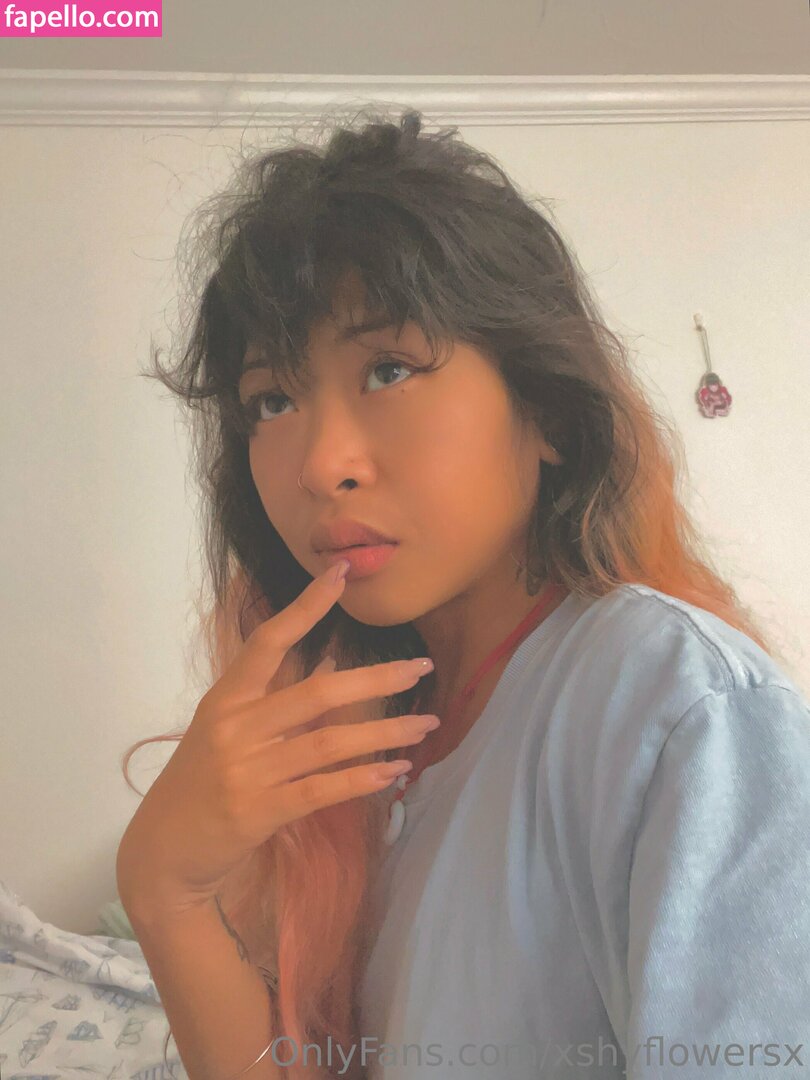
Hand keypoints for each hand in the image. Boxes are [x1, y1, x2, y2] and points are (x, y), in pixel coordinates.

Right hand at [116, 560, 437, 918]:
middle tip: (421, 668)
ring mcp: (247, 771)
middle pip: (317, 692)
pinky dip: (362, 779)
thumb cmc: (199, 782)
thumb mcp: (225, 730)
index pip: (269, 641)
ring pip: (329, 742)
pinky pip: (321, 790)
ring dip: (385, 733)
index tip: (342, 572)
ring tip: (426, 725)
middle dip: (377, 678)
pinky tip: (395, 771)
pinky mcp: (259, 812)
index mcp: (226, 699)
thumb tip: (335, 665)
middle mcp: (236, 728)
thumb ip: (274, 700)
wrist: (163, 851)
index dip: (306, 606)